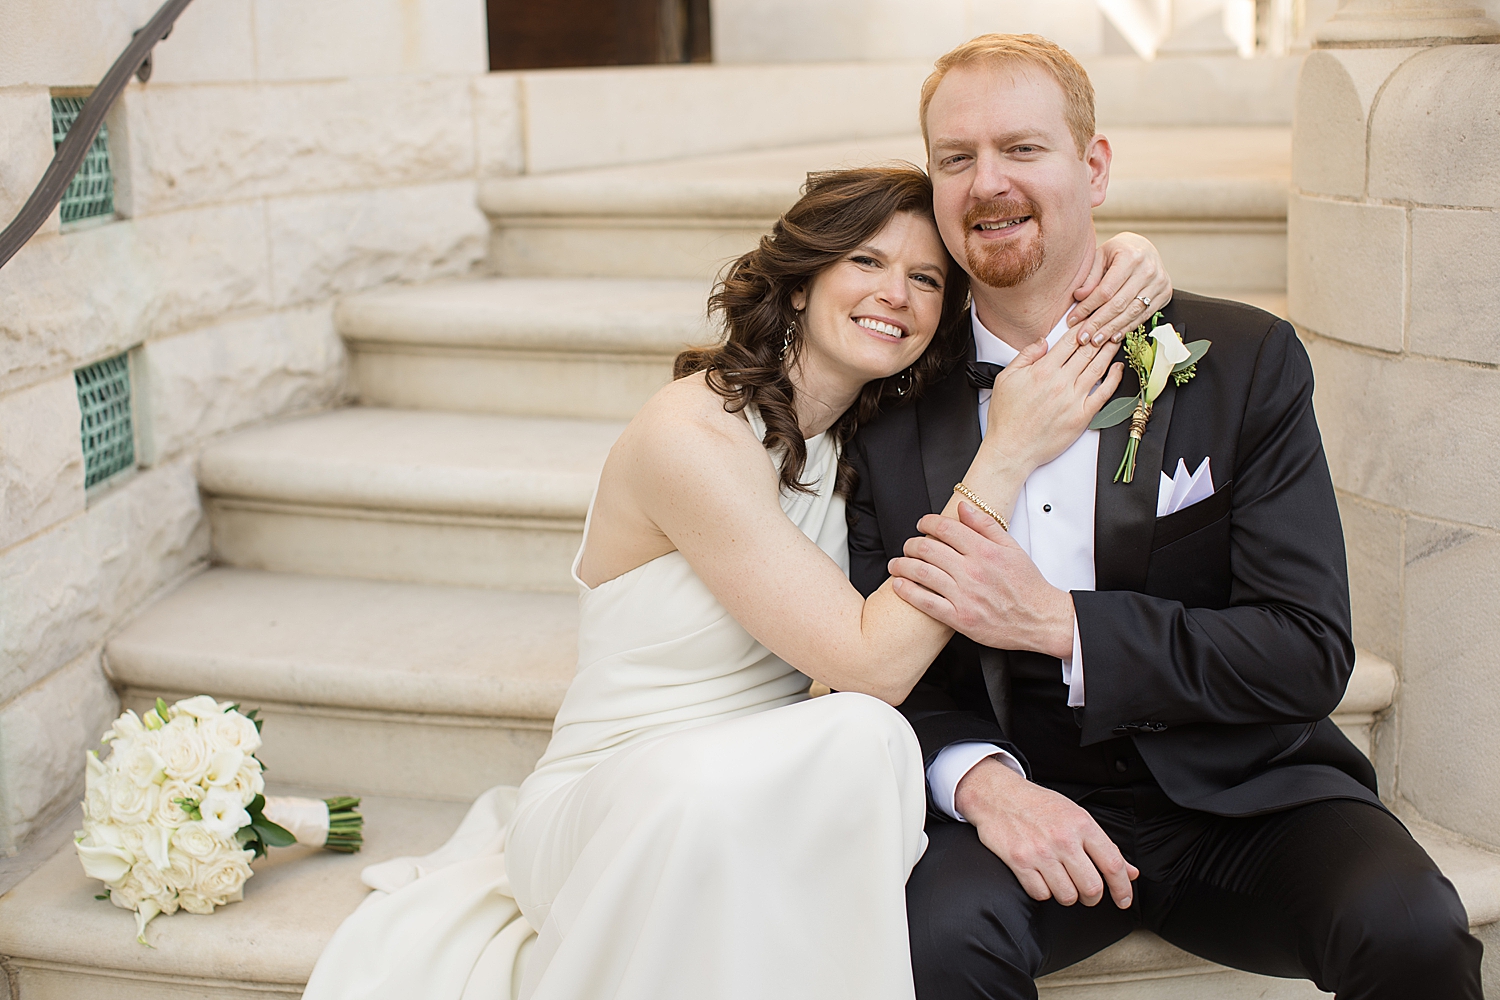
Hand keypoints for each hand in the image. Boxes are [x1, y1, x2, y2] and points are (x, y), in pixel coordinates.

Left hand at [889, 502, 1073, 656]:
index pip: (946, 528)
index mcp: (984, 551)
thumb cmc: (1027, 585)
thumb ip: (986, 525)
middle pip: (928, 549)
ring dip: (902, 565)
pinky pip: (926, 602)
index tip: (922, 524)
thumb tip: (962, 507)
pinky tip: (899, 585)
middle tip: (907, 545)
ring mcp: (964, 595)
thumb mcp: (1012, 547)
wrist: (1040, 619)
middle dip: (911, 544)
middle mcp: (972, 571)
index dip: (927, 522)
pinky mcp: (960, 618)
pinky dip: (908, 591)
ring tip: (895, 563)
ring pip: (922, 573)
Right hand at [955, 757, 1138, 907]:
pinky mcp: (1019, 861)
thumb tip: (1131, 872)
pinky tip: (1042, 879)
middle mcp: (1063, 839)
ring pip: (1067, 896)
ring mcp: (1040, 851)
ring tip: (1062, 884)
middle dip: (1092, 897)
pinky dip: (1043, 892)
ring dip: (1068, 896)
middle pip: (1092, 887)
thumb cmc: (1039, 806)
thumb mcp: (1076, 816)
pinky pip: (1041, 894)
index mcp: (1082, 825)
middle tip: (1087, 893)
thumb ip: (1104, 846)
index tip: (1124, 900)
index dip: (1122, 888)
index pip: (1113, 864)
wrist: (998, 795)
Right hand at [983, 336, 1123, 474]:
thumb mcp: (1005, 379)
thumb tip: (1042, 341)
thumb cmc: (1007, 418)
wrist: (1011, 449)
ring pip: (1098, 368)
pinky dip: (1114, 378)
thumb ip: (1025, 356)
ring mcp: (1074, 400)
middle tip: (1110, 324)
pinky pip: (1104, 393)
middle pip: (1087, 351)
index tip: (1090, 320)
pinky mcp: (1082, 416)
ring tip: (1117, 339)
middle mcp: (1061, 382)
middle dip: (1100, 335)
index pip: (1069, 341)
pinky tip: (1118, 369)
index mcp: (1042, 370)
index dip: (1082, 328)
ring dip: (1109, 351)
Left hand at [1068, 232, 1172, 345]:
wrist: (1144, 248)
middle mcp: (1148, 269)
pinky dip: (1128, 327)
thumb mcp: (1101, 256)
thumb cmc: (1119, 251)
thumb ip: (1090, 277)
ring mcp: (1159, 282)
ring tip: (1096, 340)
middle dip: (1098, 323)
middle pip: (1119, 304)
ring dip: (1112, 329)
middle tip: (1083, 337)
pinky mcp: (1165, 293)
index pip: (1106, 290)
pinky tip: (1113, 336)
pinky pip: (1144, 315)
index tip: (1073, 320)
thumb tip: (1078, 297)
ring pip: (1132, 312)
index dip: (1088, 307)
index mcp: (1130, 257)